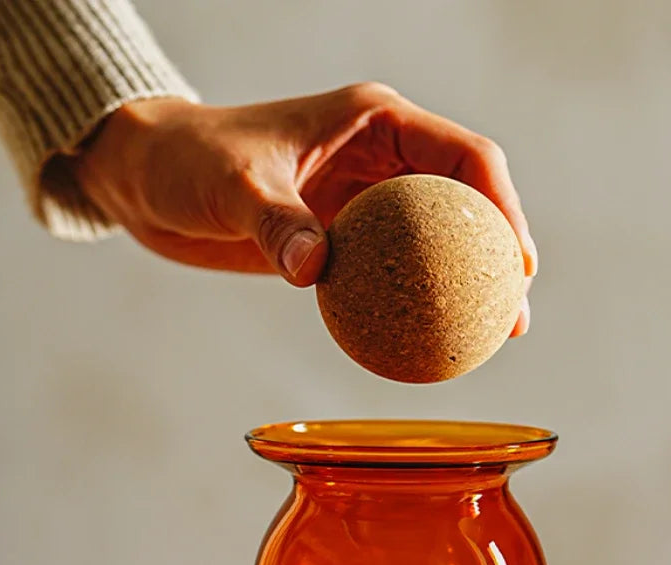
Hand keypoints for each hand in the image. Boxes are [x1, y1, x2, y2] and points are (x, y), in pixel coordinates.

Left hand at [76, 83, 536, 334]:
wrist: (151, 176)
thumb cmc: (188, 159)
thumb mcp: (232, 184)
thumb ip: (276, 222)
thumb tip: (316, 271)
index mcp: (374, 121)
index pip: (464, 156)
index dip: (504, 206)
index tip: (519, 262)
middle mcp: (380, 156)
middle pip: (467, 201)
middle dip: (500, 253)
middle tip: (514, 311)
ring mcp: (364, 198)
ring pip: (437, 239)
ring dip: (466, 283)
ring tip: (490, 335)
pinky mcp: (342, 233)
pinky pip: (394, 268)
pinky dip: (416, 299)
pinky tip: (426, 337)